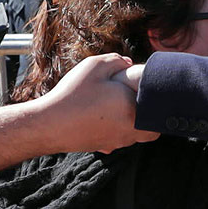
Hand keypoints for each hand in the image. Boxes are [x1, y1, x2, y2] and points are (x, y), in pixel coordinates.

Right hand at [41, 54, 155, 153]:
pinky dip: (116, 128)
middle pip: (153, 128)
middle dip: (149, 114)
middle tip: (136, 98)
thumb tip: (128, 63)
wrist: (48, 125)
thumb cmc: (72, 95)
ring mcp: (117, 142)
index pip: (159, 110)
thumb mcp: (93, 67)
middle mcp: (130, 131)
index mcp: (132, 110)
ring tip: (117, 105)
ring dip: (133, 121)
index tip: (148, 87)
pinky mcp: (104, 148)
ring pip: (136, 134)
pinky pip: (119, 138)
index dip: (158, 98)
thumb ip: (116, 61)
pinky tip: (102, 116)